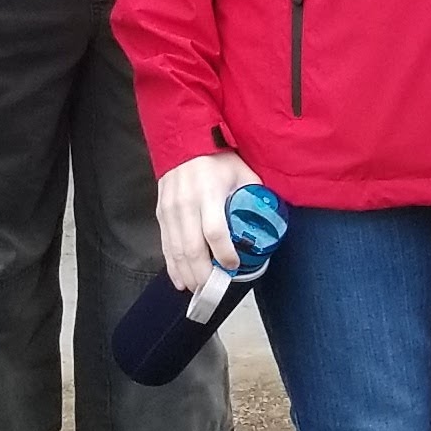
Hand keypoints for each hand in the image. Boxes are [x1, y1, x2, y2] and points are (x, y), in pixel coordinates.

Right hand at [156, 149, 262, 292]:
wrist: (183, 140)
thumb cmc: (217, 158)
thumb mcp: (242, 171)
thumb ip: (254, 194)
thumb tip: (269, 218)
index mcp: (209, 193)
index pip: (215, 231)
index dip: (224, 253)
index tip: (233, 266)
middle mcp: (186, 204)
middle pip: (192, 248)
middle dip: (204, 274)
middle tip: (215, 289)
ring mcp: (170, 211)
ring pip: (176, 251)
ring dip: (188, 275)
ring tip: (200, 291)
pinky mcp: (161, 215)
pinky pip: (165, 246)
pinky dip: (172, 267)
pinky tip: (181, 281)